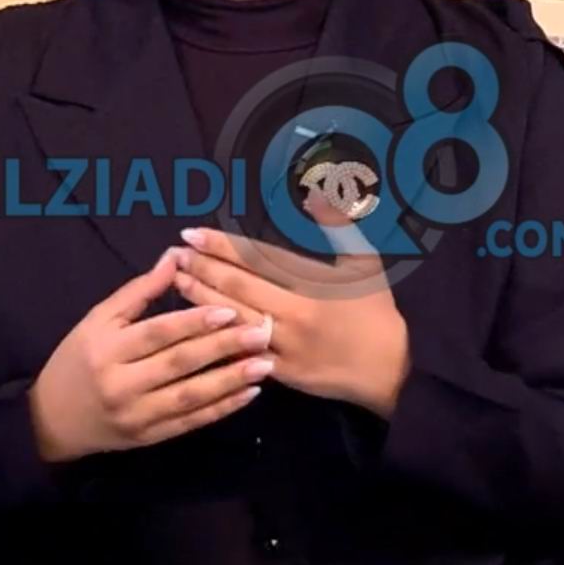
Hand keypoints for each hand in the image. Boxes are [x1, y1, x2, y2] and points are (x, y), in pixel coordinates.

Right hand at [26, 248, 276, 462]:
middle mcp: (121, 384)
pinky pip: (191, 422)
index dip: (194, 321)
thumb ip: (138, 291)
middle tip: (261, 332)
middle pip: (179, 363)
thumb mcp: (98, 319)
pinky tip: (248, 394)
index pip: (157, 333)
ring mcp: (136, 415)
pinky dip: (222, 409)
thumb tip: (175, 257)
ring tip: (264, 364)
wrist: (52, 420)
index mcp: (107, 348)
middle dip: (223, 347)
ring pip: (190, 396)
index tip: (230, 309)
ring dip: (231, 380)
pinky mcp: (149, 438)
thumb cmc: (78, 360)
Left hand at [172, 227, 409, 417]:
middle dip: (202, 268)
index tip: (193, 233)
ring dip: (200, 298)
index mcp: (313, 284)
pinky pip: (240, 353)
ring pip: (233, 319)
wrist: (388, 370)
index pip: (258, 259)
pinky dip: (214, 337)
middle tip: (175, 253)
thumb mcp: (365, 262)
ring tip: (176, 280)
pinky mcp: (278, 372)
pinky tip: (192, 325)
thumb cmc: (375, 311)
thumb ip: (339, 225)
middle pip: (238, 287)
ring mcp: (284, 346)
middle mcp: (294, 314)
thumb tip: (315, 192)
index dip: (223, 245)